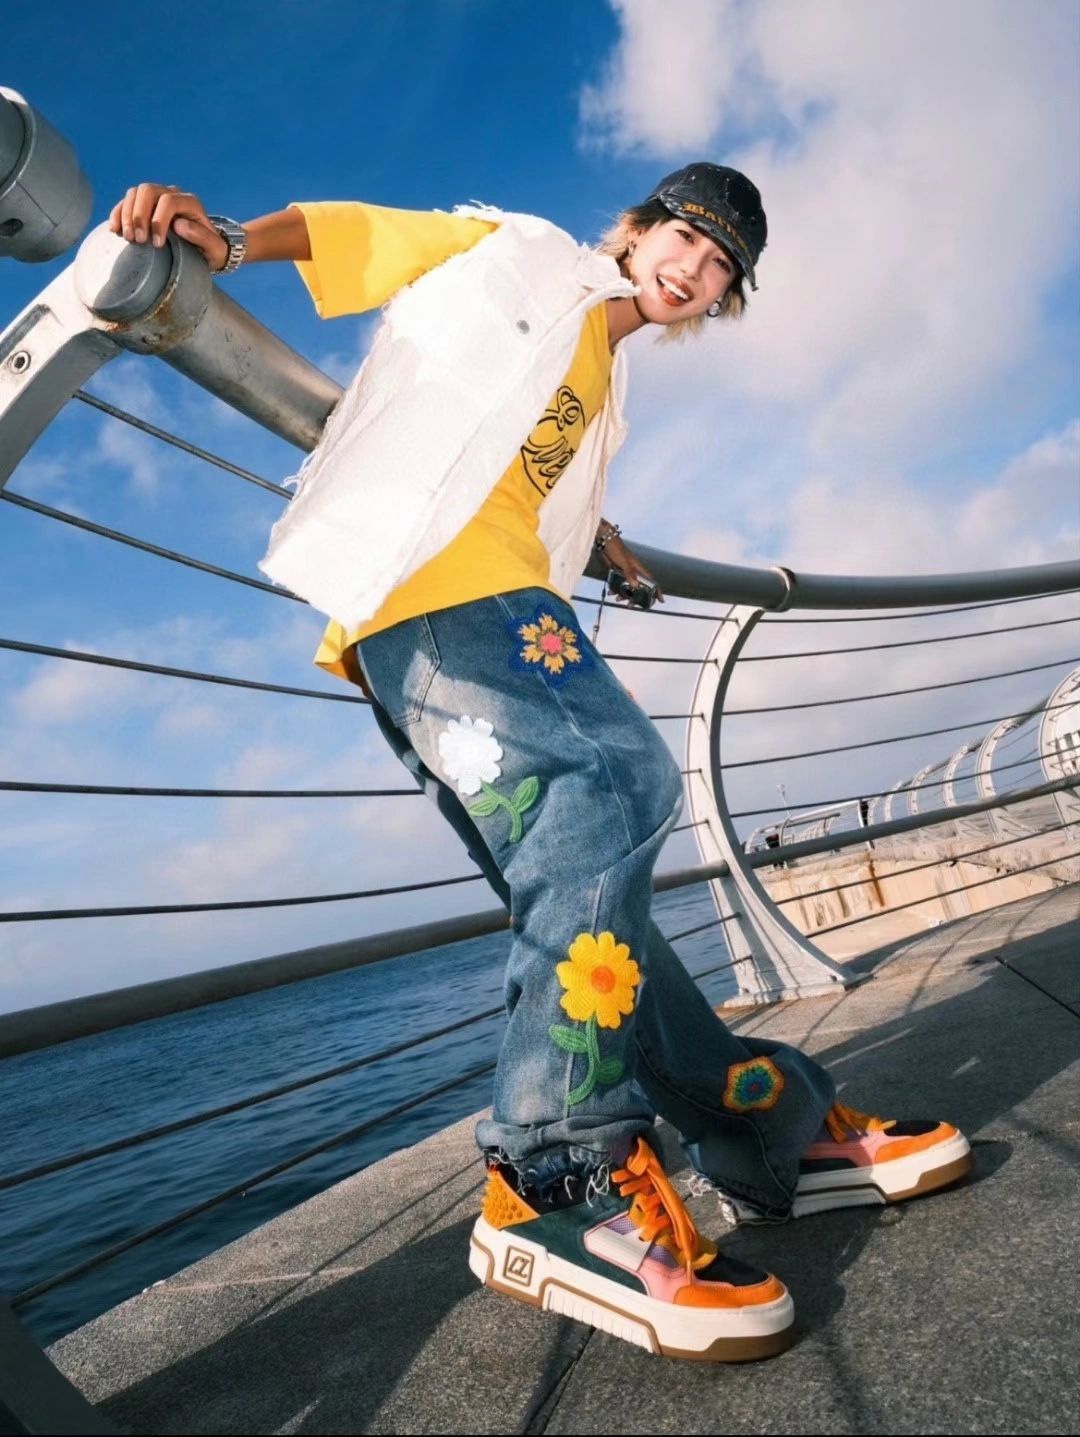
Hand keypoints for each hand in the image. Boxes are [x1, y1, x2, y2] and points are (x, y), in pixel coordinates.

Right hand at [108, 183, 228, 272]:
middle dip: (139, 215)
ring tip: (128, 238)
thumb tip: (179, 225)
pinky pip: (126, 202)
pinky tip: (115, 230)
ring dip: (126, 214)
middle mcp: (172, 194)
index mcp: (190, 202)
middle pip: (148, 190)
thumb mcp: (216, 250)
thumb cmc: (211, 252)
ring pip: (134, 193)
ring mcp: (156, 197)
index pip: (168, 200)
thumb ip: (203, 238)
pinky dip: (117, 214)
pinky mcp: (144, 206)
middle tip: (138, 240)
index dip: (159, 220)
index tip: (157, 243)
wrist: (205, 251)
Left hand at [604, 534, 664, 603]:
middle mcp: (633, 571)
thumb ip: (629, 573)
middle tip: (630, 605)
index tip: (661, 600)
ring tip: (617, 599)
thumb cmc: (617, 549)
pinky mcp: (616, 572)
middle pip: (638, 588)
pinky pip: (618, 584)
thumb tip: (635, 586)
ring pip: (627, 587)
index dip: (657, 591)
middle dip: (635, 597)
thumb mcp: (624, 561)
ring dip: (623, 594)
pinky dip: (615, 589)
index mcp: (639, 568)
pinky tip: (610, 592)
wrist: (605, 540)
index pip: (651, 581)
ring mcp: (625, 572)